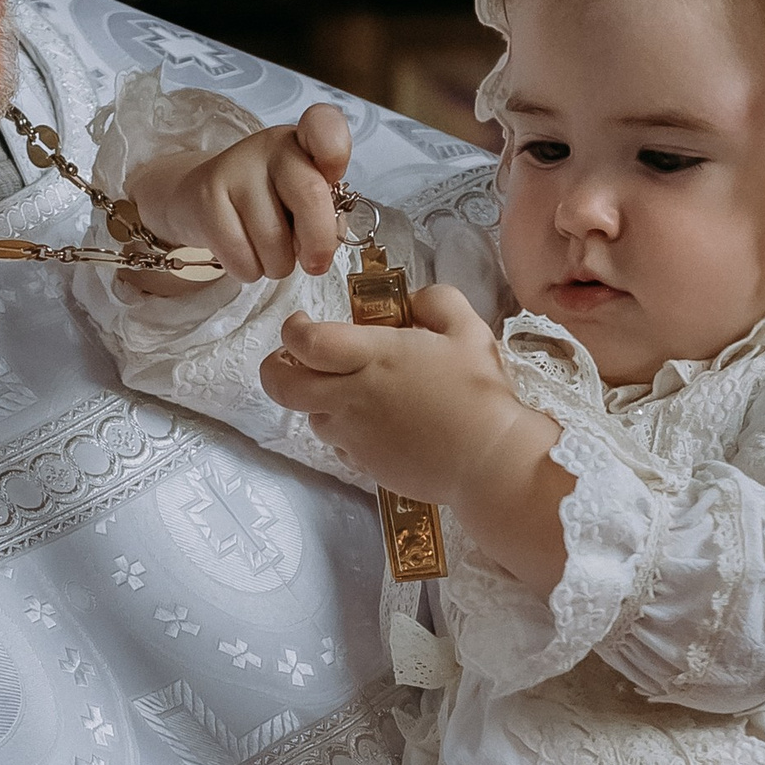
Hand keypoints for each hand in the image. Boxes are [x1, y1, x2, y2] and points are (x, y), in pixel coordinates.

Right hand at [125, 102, 351, 290]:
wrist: (199, 199)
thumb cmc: (265, 202)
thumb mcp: (301, 198)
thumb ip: (324, 213)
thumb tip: (324, 245)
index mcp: (302, 141)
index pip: (325, 126)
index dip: (335, 151)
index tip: (332, 174)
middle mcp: (270, 148)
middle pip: (310, 197)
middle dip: (319, 244)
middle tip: (315, 263)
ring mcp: (235, 171)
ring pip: (275, 244)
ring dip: (278, 264)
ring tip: (266, 249)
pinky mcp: (206, 201)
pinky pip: (244, 260)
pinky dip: (249, 270)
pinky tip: (243, 253)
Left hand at [260, 286, 563, 572]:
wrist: (489, 461)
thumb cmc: (479, 392)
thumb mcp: (468, 329)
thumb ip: (435, 301)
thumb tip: (411, 300)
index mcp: (372, 356)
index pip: (304, 341)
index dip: (291, 330)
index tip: (302, 322)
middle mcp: (351, 395)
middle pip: (281, 385)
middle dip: (275, 368)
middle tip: (292, 357)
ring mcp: (353, 434)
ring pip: (310, 413)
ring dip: (317, 397)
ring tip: (351, 388)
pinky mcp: (362, 463)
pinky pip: (336, 441)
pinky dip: (343, 427)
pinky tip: (375, 421)